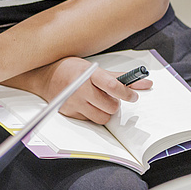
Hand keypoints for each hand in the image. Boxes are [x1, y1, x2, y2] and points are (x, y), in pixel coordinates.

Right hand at [27, 57, 152, 124]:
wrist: (45, 76)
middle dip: (114, 103)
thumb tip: (145, 82)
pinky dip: (92, 114)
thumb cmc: (72, 70)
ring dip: (104, 111)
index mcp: (89, 74)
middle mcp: (80, 88)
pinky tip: (86, 104)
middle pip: (110, 106)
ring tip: (98, 101)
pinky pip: (90, 121)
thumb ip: (121, 78)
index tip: (133, 96)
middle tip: (109, 96)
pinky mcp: (69, 113)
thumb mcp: (96, 69)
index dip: (127, 93)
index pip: (112, 86)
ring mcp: (73, 102)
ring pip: (102, 118)